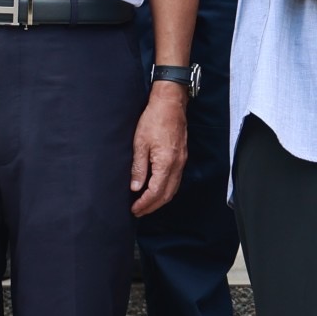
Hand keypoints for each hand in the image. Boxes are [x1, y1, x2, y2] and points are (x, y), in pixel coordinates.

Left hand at [129, 87, 190, 216]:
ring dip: (160, 200)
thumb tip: (135, 187)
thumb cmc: (154, 119)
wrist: (170, 103)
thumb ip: (138, 167)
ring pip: (173, 189)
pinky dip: (166, 189)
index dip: (144, 203)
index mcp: (166, 163)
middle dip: (152, 206)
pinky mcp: (182, 157)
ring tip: (146, 204)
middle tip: (138, 212)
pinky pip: (176, 180)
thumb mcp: (140, 143)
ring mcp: (182, 161)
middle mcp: (177, 165)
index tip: (134, 209)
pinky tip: (157, 189)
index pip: (155, 192)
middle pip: (167, 195)